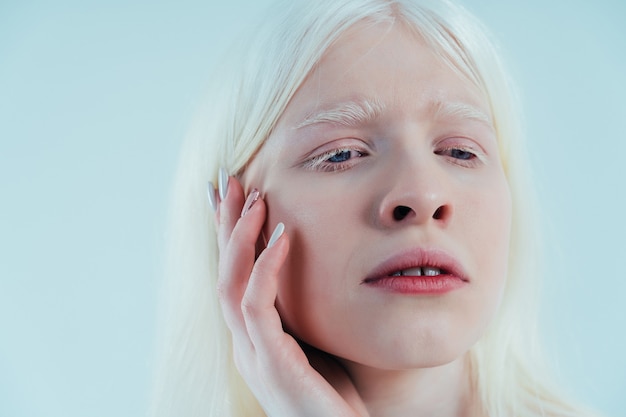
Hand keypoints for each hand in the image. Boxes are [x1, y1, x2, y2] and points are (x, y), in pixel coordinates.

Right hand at [212, 171, 368, 416]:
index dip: (227, 235)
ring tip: (252, 196)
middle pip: (223, 271)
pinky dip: (265, 267)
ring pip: (230, 283)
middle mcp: (245, 343)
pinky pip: (257, 306)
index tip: (228, 196)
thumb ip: (306, 312)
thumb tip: (313, 273)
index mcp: (255, 337)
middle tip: (228, 180)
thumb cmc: (337, 397)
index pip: (233, 275)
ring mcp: (253, 354)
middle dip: (224, 224)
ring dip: (239, 236)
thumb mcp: (318, 343)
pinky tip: (281, 236)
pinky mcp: (271, 364)